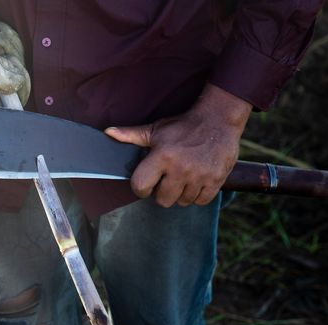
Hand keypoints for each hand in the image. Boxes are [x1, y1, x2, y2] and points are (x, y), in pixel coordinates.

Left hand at [105, 85, 251, 206]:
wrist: (219, 119)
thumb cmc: (183, 126)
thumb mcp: (156, 129)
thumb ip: (131, 135)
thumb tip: (108, 132)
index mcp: (162, 156)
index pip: (140, 187)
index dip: (141, 188)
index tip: (147, 183)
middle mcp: (180, 168)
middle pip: (162, 201)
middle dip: (162, 193)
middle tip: (168, 179)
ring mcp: (199, 176)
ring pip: (182, 202)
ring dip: (181, 194)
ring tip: (184, 178)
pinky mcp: (216, 180)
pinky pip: (200, 201)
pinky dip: (198, 195)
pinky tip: (196, 181)